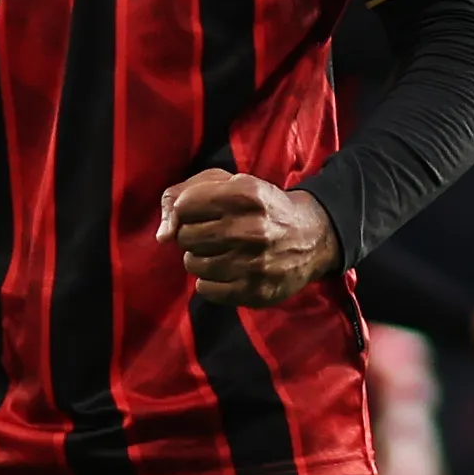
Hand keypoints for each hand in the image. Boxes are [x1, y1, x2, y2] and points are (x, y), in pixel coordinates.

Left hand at [159, 171, 336, 305]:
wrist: (312, 238)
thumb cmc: (262, 207)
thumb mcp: (233, 184)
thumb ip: (187, 194)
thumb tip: (162, 235)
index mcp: (245, 194)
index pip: (184, 206)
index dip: (187, 210)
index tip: (202, 213)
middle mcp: (249, 228)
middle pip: (185, 236)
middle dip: (193, 235)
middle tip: (213, 235)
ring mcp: (253, 263)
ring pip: (192, 264)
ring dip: (200, 259)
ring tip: (221, 252)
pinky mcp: (254, 291)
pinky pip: (205, 289)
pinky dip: (210, 281)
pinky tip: (228, 271)